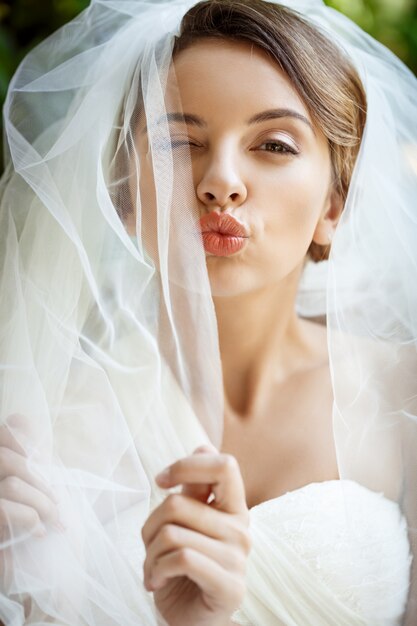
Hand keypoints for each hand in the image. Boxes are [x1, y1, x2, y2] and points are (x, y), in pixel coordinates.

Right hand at [0, 415, 61, 546]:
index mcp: (1, 471)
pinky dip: (29, 519)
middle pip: (4, 458)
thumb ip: (30, 454)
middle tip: (56, 503)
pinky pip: (4, 509)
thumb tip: (18, 419)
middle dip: (39, 479)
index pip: (3, 432)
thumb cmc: (47, 524)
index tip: (42, 459)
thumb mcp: (42, 483)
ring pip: (11, 485)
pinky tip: (39, 533)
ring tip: (53, 521)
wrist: (50, 573)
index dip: (20, 438)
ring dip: (41, 503)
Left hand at [141, 445, 250, 625]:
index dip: (186, 465)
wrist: (190, 621)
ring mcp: (239, 558)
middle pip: (179, 504)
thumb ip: (193, 490)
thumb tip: (203, 444)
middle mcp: (241, 529)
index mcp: (234, 508)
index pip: (223, 464)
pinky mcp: (230, 586)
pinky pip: (182, 558)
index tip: (161, 481)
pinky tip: (156, 582)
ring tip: (154, 568)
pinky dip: (157, 570)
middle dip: (150, 526)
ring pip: (173, 533)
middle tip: (150, 545)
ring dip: (150, 554)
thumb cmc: (184, 569)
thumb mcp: (185, 524)